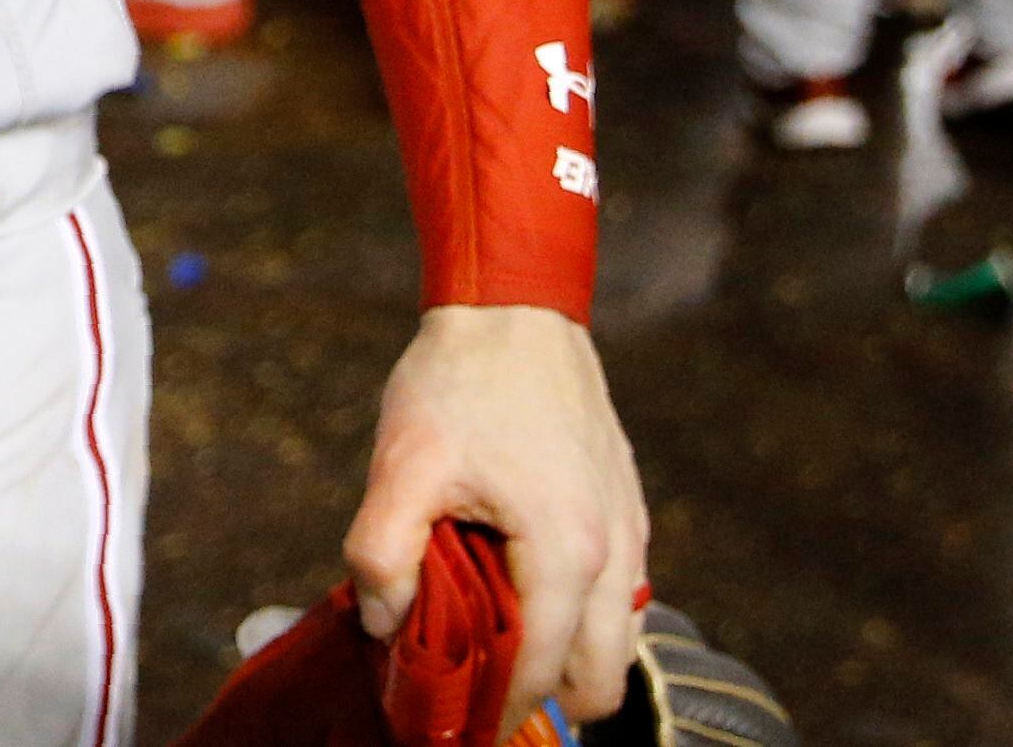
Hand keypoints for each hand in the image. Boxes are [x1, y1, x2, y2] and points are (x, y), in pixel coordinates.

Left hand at [345, 305, 647, 735]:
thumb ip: (383, 554)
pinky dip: (579, 616)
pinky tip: (519, 588)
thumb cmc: (460, 382)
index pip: (541, 673)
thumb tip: (388, 626)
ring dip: (564, 657)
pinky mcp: (627, 511)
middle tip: (475, 687)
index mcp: (564, 550)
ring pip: (615, 644)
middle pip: (599, 681)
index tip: (454, 727)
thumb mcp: (403, 463)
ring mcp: (628, 531)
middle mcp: (613, 551)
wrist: (515, 306)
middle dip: (541, 697)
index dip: (496, 712)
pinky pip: (618, 597)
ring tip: (495, 638)